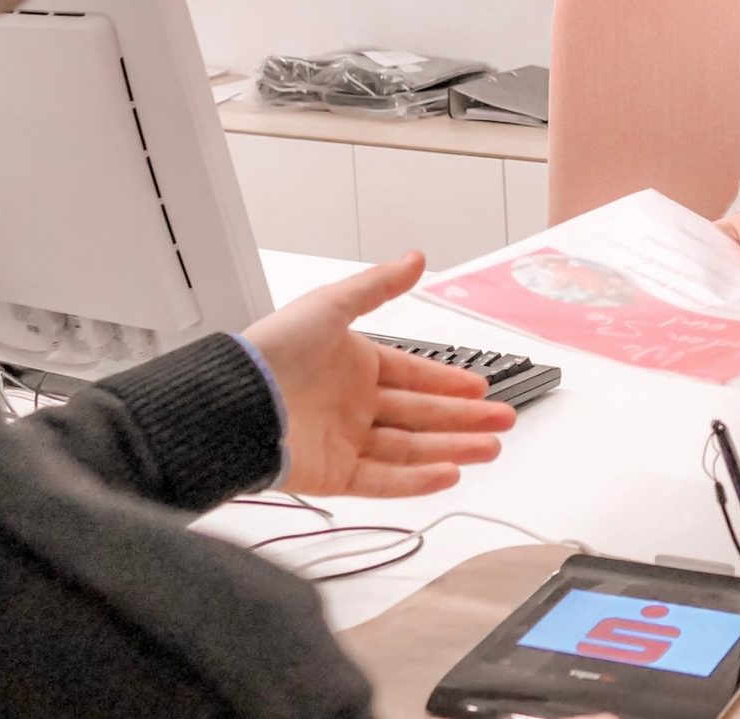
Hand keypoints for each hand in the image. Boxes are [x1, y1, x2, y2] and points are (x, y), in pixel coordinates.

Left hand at [244, 252, 516, 496]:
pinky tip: (449, 473)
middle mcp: (353, 405)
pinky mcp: (333, 475)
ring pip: (411, 449)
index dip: (448, 383)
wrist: (235, 400)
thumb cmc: (274, 350)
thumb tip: (415, 259)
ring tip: (490, 449)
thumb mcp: (331, 304)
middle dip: (464, 419)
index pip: (414, 376)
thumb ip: (377, 286)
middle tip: (503, 421)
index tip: (480, 389)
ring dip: (452, 449)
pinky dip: (417, 480)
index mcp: (355, 366)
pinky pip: (384, 480)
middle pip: (421, 415)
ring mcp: (345, 441)